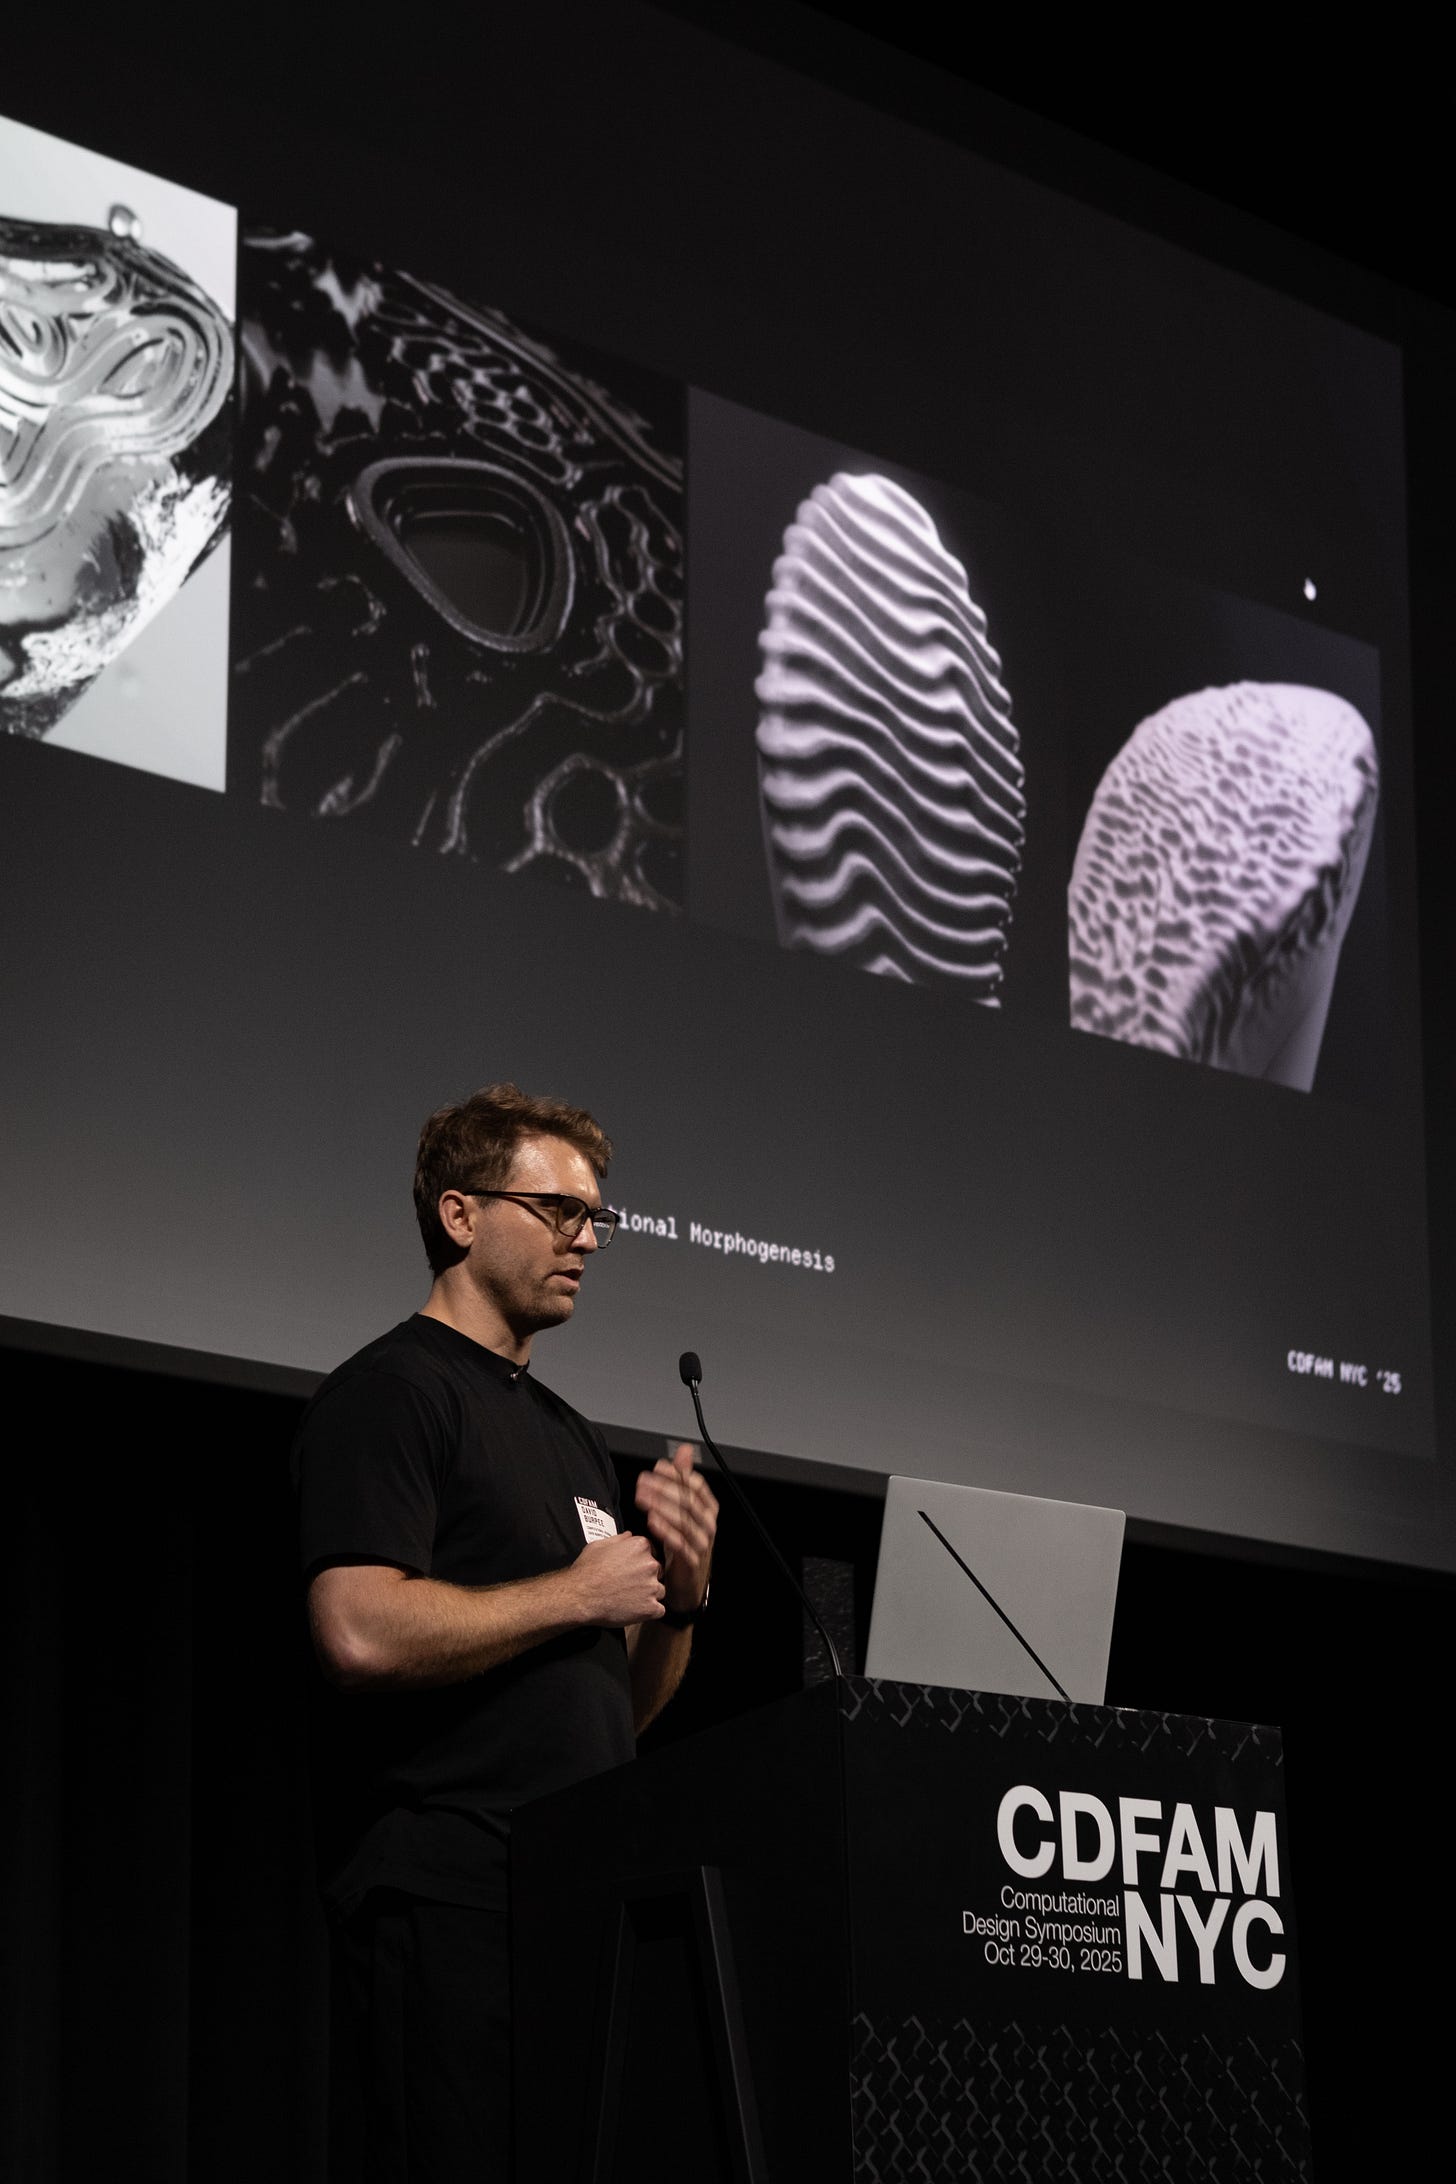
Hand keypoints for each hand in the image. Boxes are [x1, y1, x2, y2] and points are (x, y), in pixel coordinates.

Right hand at [568, 1531, 665, 1626]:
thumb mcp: (600, 1545)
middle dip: (647, 1578)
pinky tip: (635, 1610)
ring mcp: (652, 1586)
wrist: (581, 1596)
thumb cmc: (587, 1571)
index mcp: (640, 1546)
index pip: (651, 1552)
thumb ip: (620, 1539)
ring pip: (659, 1590)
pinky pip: (659, 1610)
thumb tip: (629, 1536)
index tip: (631, 1569)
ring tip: (630, 1598)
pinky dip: (649, 1611)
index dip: (641, 1562)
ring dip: (649, 1595)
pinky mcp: (651, 1607)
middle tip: (629, 1585)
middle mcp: (650, 1564)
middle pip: (657, 1571)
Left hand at [635, 1444, 717, 1613]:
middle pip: (688, 1501)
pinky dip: (665, 1531)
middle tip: (643, 1481)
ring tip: (642, 1497)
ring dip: (662, 1506)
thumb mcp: (686, 1508)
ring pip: (684, 1520)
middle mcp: (708, 1524)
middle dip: (665, 1488)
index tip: (657, 1467)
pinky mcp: (692, 1561)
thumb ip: (684, 1478)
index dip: (678, 1474)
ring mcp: (702, 1543)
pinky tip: (651, 1520)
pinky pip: (680, 1543)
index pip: (696, 1485)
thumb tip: (684, 1449)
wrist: (687, 1582)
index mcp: (708, 1508)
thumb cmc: (685, 1541)